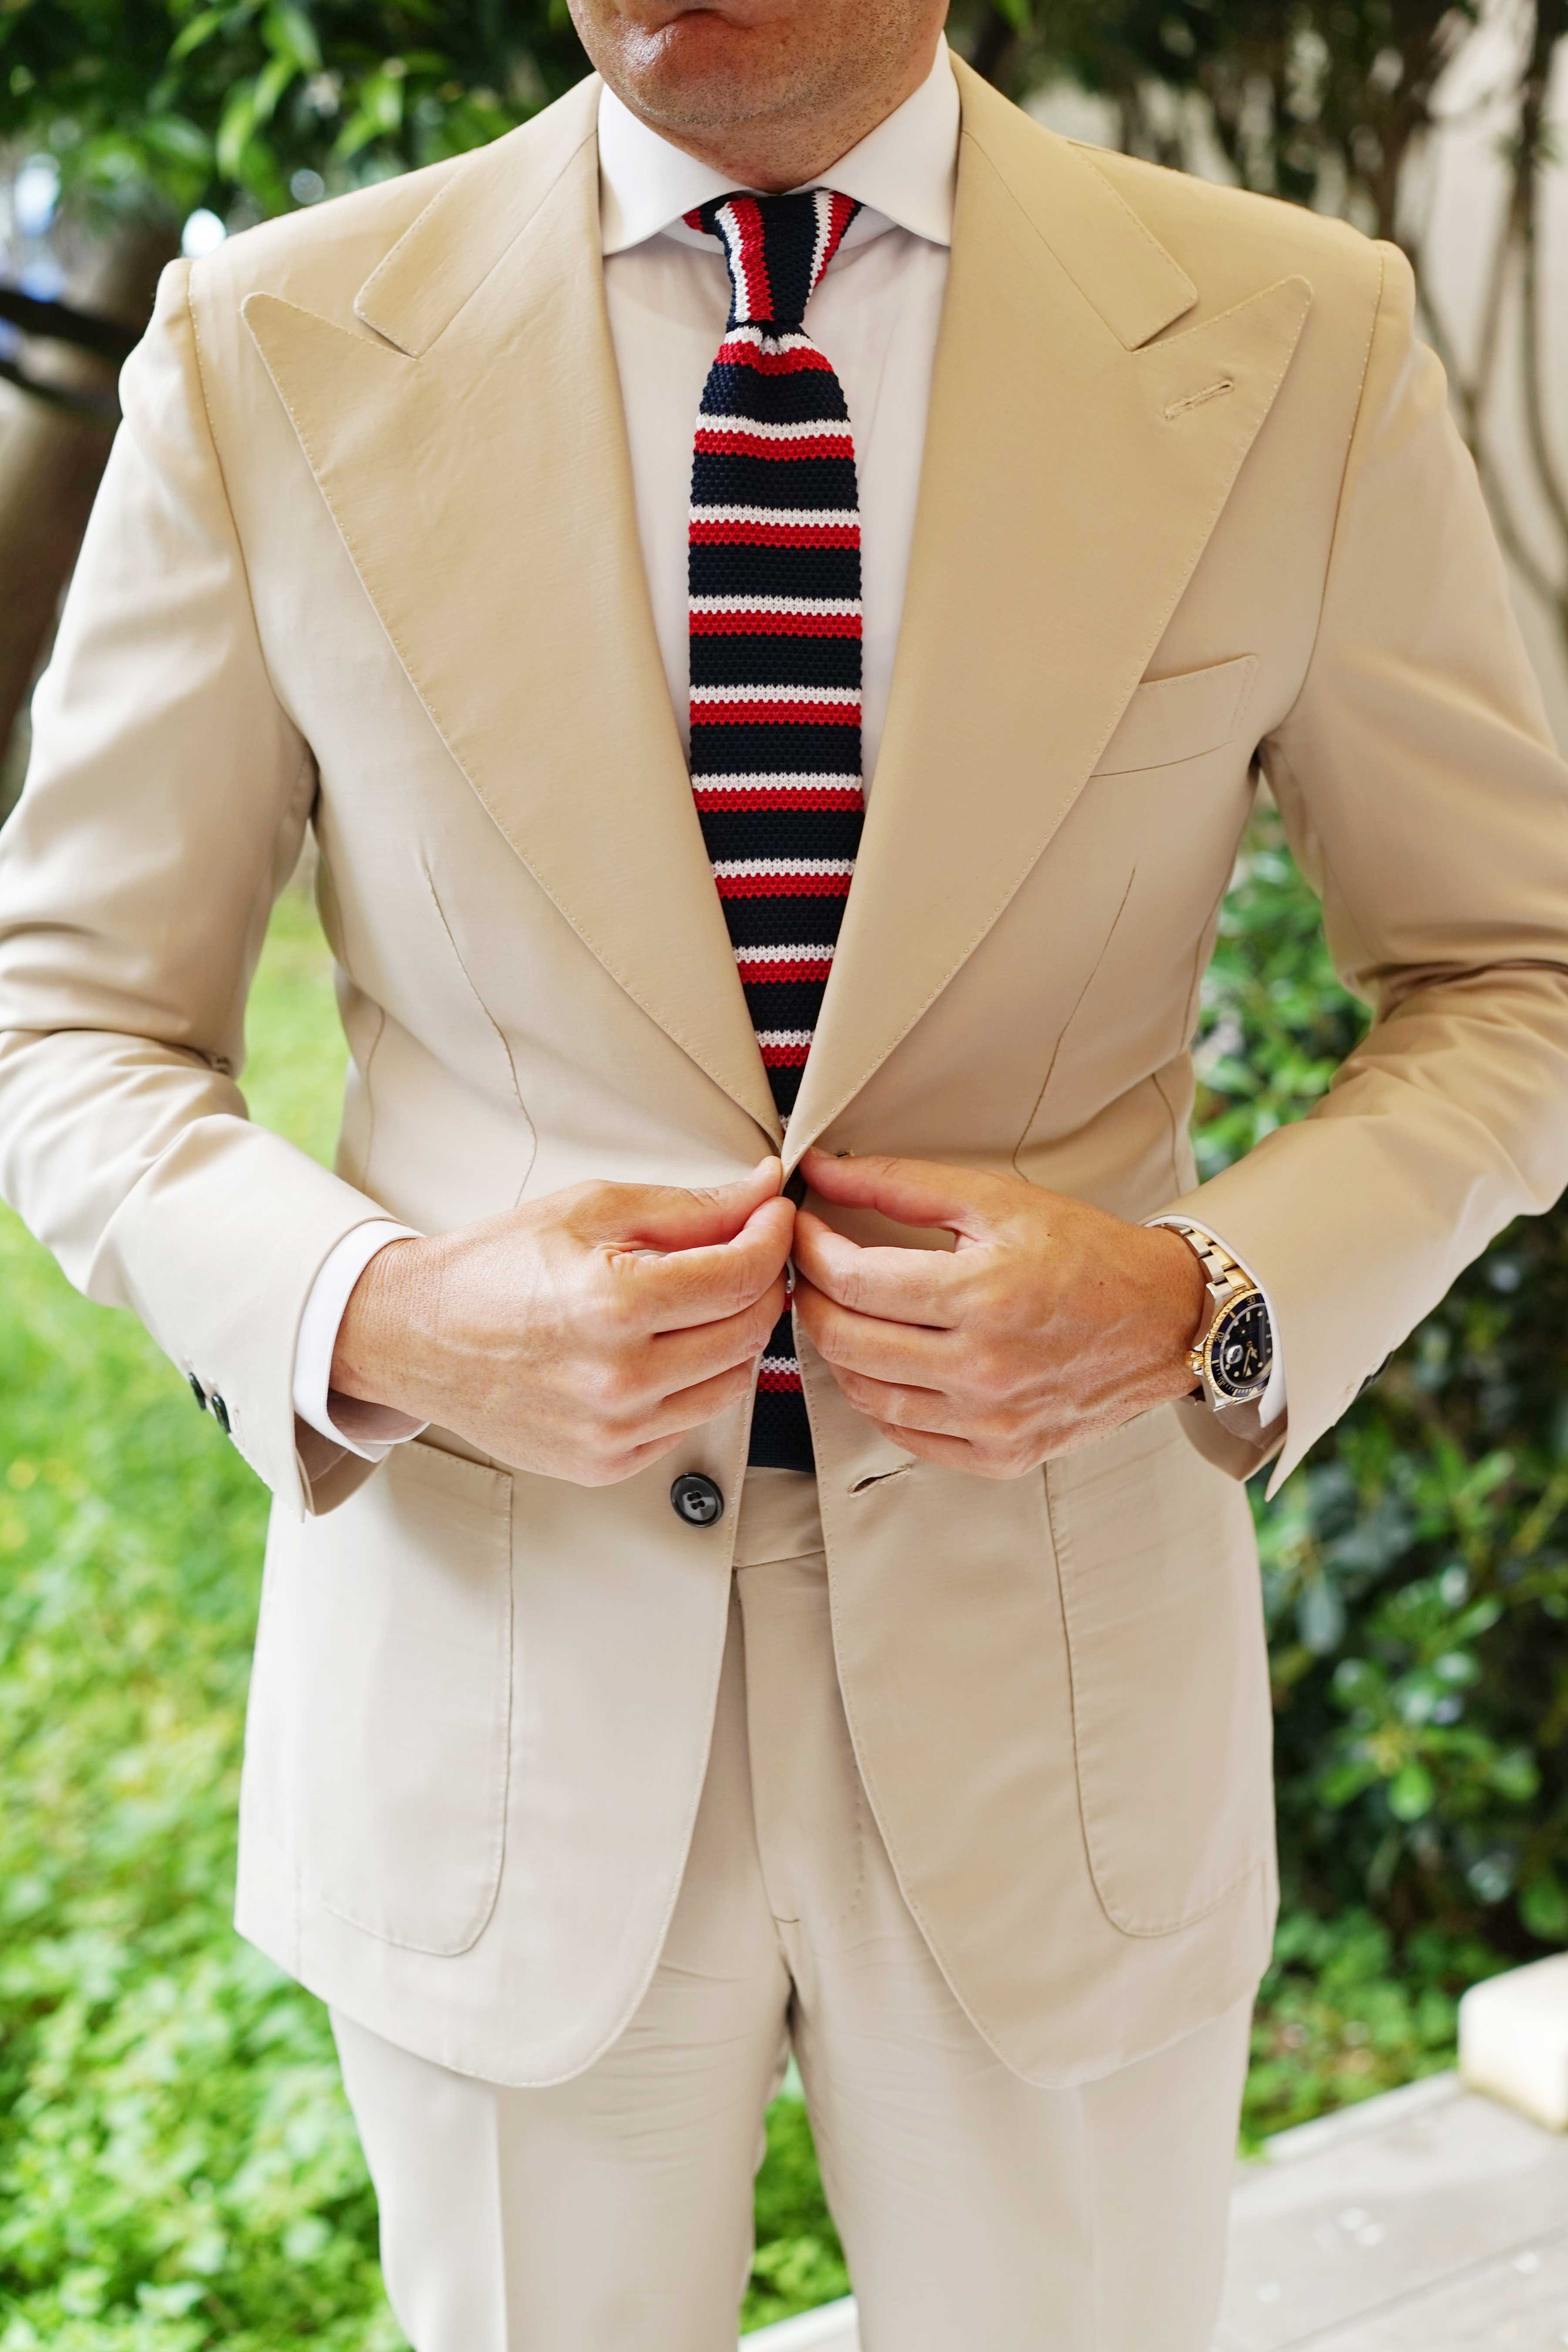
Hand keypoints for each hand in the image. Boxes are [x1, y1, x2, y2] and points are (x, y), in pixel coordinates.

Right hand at [331, 1159, 793, 1484]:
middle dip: (762, 1282)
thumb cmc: (494, 1269)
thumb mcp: (590, 1210)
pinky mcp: (607, 1462)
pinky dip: (696, 1381)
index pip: (743, 1274)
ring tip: (704, 1300)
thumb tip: (760, 1192)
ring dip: (736, 1335)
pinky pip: (690, 1421)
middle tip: (746, 1252)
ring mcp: (615, 1429)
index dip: (773, 1237)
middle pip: (748, 1330)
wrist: (418, 1336)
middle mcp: (619, 1377)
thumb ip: (688, 1207)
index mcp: (615, 1303)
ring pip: (732, 1381)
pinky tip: (666, 1348)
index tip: (773, 1216)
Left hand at [791, 1150, 1207, 1478]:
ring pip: (864, 1394)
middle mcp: (983, 1368)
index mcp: (982, 1297)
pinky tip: (885, 1362)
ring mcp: (990, 1421)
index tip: (803, 1228)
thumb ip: (902, 1184)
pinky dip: (879, 1398)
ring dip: (838, 1349)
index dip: (810, 1249)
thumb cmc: (1088, 1256)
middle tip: (813, 1268)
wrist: (1165, 1320)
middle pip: (846, 1341)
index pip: (852, 1280)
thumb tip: (824, 1171)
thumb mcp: (998, 1201)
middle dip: (812, 1297)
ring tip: (845, 1311)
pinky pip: (905, 1435)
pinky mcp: (1000, 1455)